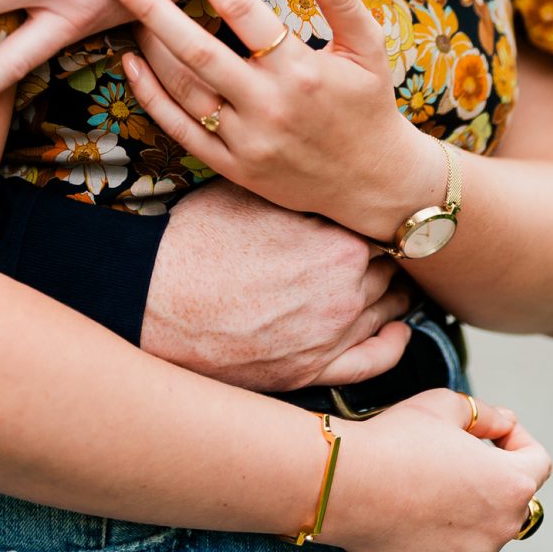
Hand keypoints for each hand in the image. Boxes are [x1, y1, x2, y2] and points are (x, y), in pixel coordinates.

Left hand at [106, 0, 439, 241]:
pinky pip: (179, 129)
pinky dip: (150, 96)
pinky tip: (131, 62)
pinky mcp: (233, 167)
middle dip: (148, 6)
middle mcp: (267, 105)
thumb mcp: (368, 48)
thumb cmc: (369, 106)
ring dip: (147, 45)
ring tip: (123, 7)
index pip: (237, 7)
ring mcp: (246, 140)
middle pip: (194, 48)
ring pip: (181, 88)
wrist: (376, 184)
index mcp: (298, 70)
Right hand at [140, 178, 415, 391]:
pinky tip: (397, 329)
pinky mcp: (312, 372)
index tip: (362, 213)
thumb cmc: (196, 240)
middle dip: (382, 254)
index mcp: (338, 243)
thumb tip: (324, 179)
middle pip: (389, 267)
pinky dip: (395, 343)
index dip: (370, 217)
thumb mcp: (249, 193)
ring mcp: (332, 337)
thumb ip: (299, 192)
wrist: (155, 298)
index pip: (380, 225)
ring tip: (385, 281)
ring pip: (388, 309)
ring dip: (390, 293)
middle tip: (371, 243)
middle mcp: (346, 292)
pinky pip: (375, 362)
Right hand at [324, 388, 551, 551]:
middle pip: (513, 497)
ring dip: (471, 506)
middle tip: (450, 455)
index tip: (488, 432)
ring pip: (487, 526)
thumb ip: (486, 414)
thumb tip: (505, 422)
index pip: (539, 462)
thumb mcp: (444, 405)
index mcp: (510, 484)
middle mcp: (502, 527)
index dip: (517, 439)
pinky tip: (415, 513)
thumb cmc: (397, 438)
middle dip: (491, 474)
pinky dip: (449, 535)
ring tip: (427, 484)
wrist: (346, 485)